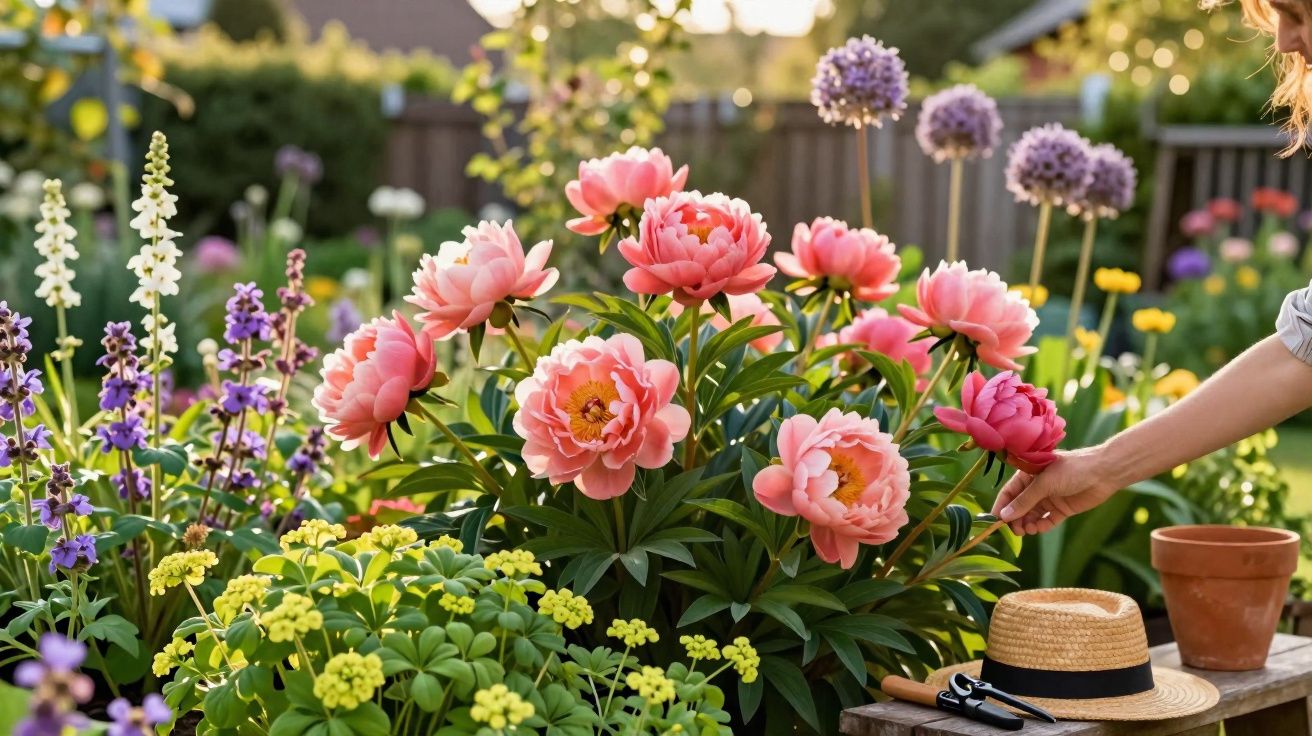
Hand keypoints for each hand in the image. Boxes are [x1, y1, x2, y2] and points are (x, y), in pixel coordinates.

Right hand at [990, 448, 1120, 534]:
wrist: (1104, 473)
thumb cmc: (1072, 470)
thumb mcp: (1044, 484)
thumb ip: (1024, 501)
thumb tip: (1004, 516)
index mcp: (1028, 474)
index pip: (1009, 492)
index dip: (1001, 506)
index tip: (994, 521)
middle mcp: (1037, 486)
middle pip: (1020, 506)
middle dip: (1016, 519)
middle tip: (1015, 531)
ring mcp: (1049, 498)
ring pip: (1032, 515)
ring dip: (1028, 524)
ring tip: (1029, 530)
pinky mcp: (1062, 508)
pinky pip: (1047, 520)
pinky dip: (1042, 525)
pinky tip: (1040, 528)